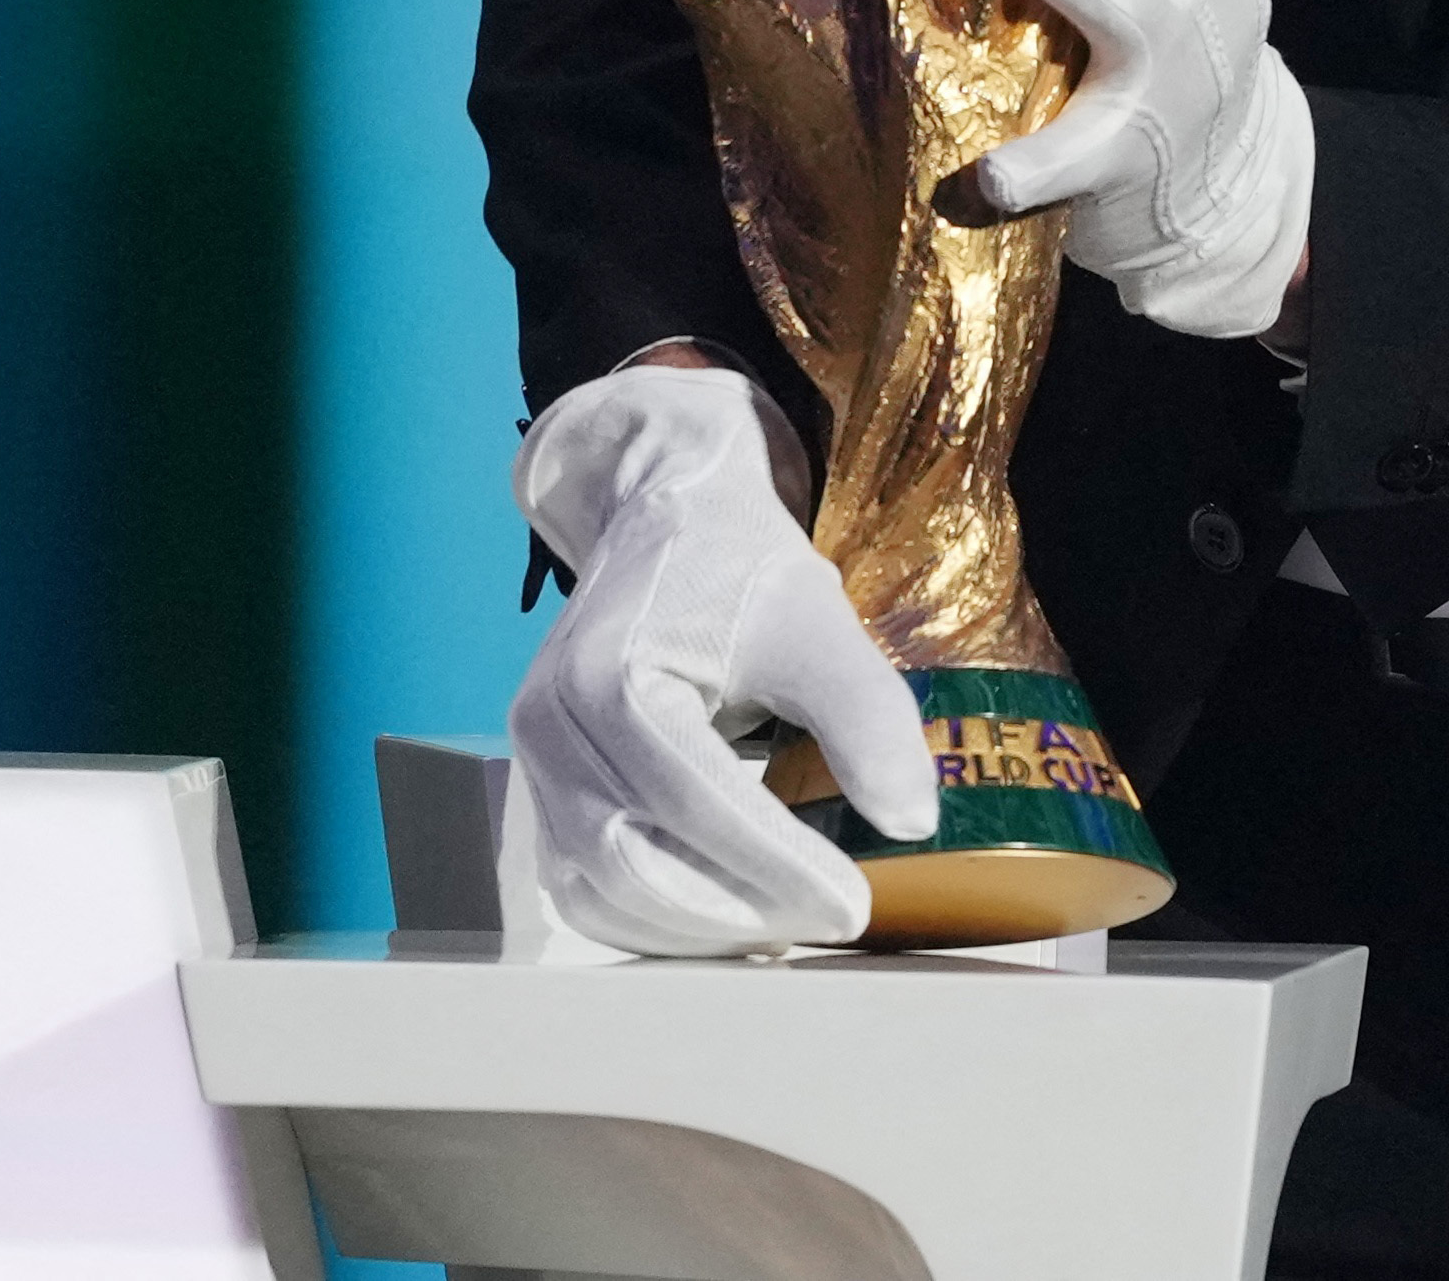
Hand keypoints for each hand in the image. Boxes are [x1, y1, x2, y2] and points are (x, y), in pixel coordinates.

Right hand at [506, 363, 939, 954]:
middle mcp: (553, 726)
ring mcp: (536, 763)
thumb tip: (912, 824)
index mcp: (612, 677)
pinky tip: (725, 917)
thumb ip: (866, 717)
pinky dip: (651, 921)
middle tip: (824, 924)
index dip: (779, 868)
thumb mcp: (817, 622)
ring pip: (602, 891)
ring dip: (694, 931)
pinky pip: (581, 884)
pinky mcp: (542, 788)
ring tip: (784, 928)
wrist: (662, 517)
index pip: (698, 804)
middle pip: (636, 864)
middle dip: (737, 913)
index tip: (854, 907)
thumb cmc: (739, 567)